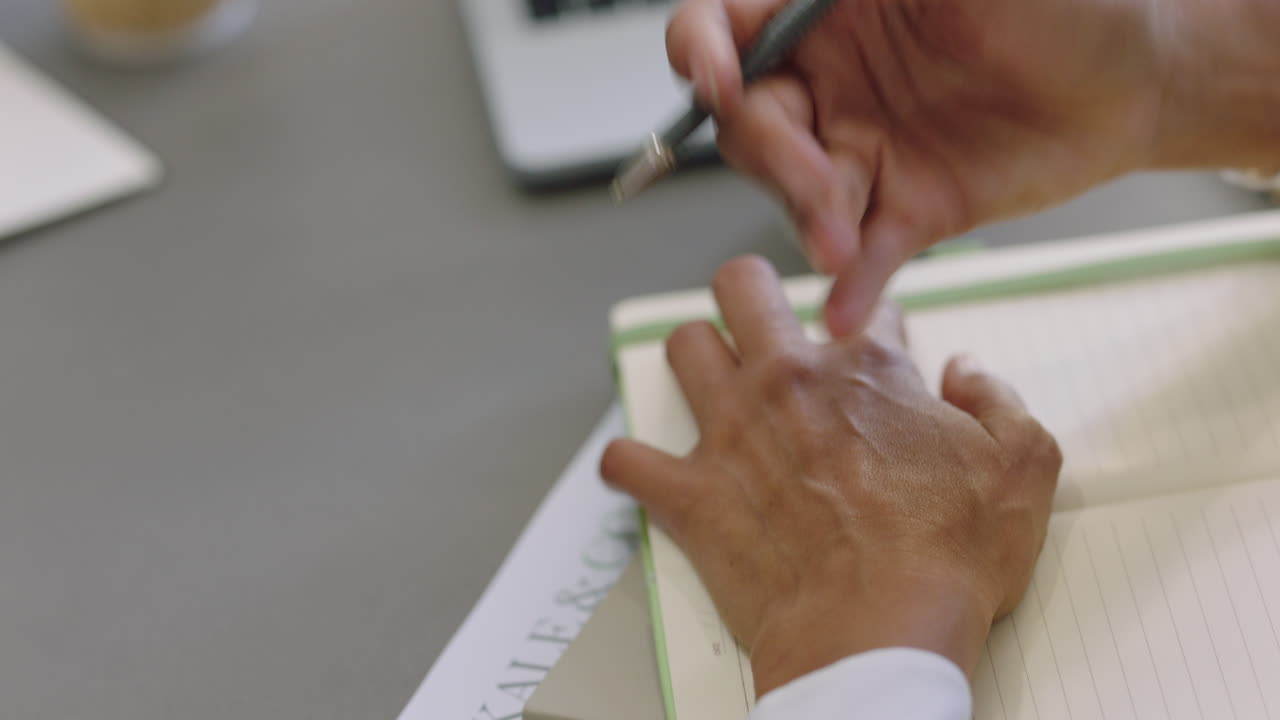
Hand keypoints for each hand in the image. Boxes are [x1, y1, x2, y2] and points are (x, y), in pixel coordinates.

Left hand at [600, 256, 1061, 695]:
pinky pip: (628, 459)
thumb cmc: (946, 558)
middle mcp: (789, 384)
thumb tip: (968, 372)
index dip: (874, 321)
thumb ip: (998, 400)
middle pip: (744, 288)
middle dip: (752, 292)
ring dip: (694, 357)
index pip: (865, 307)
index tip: (873, 344)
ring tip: (712, 380)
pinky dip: (631, 463)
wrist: (877, 634)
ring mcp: (732, 434)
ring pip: (683, 348)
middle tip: (764, 320)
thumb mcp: (1022, 466)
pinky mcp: (692, 494)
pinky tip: (646, 469)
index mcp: (867, 370)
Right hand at [666, 0, 1279, 335]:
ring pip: (798, 192)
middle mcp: (832, 83)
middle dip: (770, 153)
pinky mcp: (906, 209)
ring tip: (838, 245)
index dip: (702, 49)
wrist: (1137, 80)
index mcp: (827, 11)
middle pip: (750, 122)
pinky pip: (864, 251)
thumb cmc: (1067, 2)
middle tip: (815, 175)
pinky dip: (850, 283)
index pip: (725, 28)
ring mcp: (864, 150)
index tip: (715, 74)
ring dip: (808, 219)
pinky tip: (843, 305)